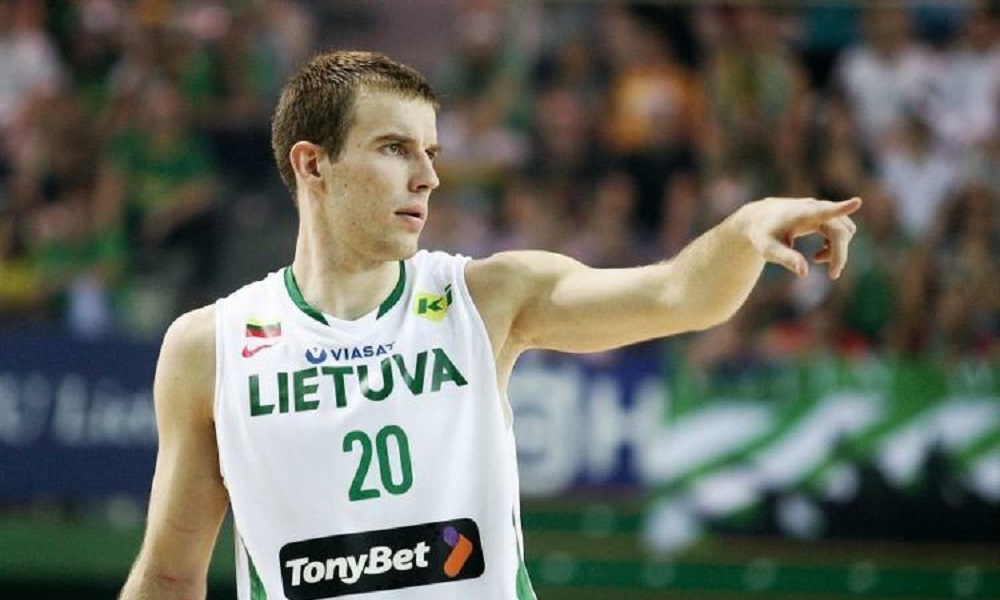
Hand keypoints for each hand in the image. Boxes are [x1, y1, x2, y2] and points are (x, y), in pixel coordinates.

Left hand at [738, 196, 861, 278]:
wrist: (759, 219)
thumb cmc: (763, 235)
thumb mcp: (769, 250)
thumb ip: (787, 259)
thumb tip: (804, 273)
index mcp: (801, 214)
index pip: (825, 211)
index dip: (842, 208)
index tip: (857, 202)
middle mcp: (815, 208)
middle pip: (841, 230)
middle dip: (840, 254)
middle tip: (833, 275)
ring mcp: (822, 210)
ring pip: (845, 230)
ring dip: (838, 249)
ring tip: (816, 258)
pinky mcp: (825, 214)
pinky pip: (842, 229)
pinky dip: (837, 244)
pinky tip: (820, 252)